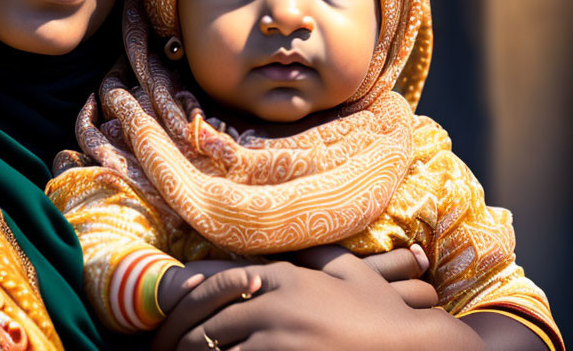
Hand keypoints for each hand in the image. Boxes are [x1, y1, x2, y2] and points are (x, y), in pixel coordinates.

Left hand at [152, 250, 479, 350]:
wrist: (418, 347)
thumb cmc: (383, 314)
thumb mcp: (348, 270)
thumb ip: (314, 254)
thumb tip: (295, 245)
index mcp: (280, 275)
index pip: (212, 286)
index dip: (183, 309)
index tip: (168, 327)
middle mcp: (273, 302)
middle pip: (206, 324)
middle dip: (178, 343)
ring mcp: (280, 336)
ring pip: (216, 350)